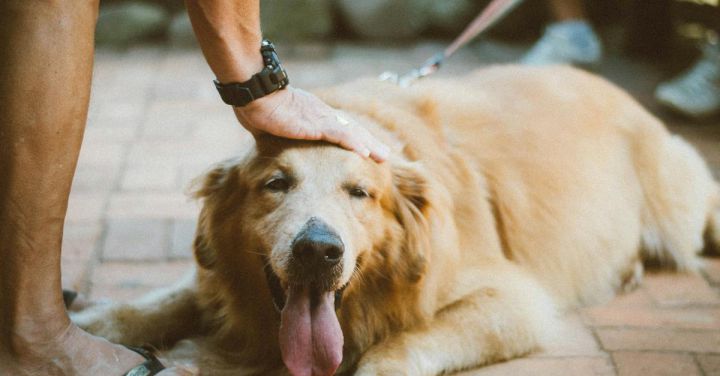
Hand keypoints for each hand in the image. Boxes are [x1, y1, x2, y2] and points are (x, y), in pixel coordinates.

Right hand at [232, 86, 389, 161]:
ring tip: (383, 157)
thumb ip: (275, 132)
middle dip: (369, 142)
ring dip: (369, 145)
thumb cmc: (256, 106)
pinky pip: (339, 135)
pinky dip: (353, 143)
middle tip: (384, 156)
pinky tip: (365, 153)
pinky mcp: (315, 124)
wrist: (254, 93)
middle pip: (352, 129)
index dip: (354, 138)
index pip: (339, 128)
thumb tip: (266, 139)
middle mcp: (321, 115)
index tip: (366, 148)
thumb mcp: (269, 125)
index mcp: (312, 115)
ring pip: (351, 133)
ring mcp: (320, 118)